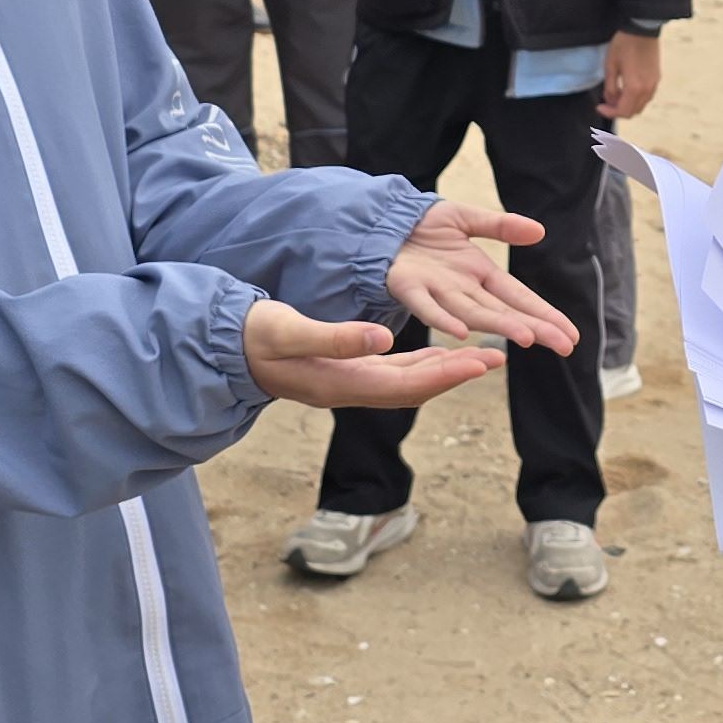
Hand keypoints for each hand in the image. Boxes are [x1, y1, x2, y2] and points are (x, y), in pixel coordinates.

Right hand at [244, 297, 504, 407]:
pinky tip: (438, 353)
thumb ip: (336, 337)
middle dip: (457, 374)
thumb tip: (382, 338)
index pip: (406, 384)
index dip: (445, 374)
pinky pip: (392, 373)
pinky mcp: (344, 372)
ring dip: (444, 370)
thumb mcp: (291, 332)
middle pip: (415, 388)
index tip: (479, 362)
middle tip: (497, 357)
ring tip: (481, 357)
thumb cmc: (255, 338)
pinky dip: (420, 364)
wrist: (226, 351)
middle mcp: (351, 390)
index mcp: (342, 384)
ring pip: (407, 382)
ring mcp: (348, 383)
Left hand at [384, 199, 577, 349]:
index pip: (519, 298)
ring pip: (474, 313)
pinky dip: (444, 320)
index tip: (569, 335)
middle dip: (535, 328)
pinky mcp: (408, 287)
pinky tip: (462, 332)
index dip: (544, 316)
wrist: (381, 222)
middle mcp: (463, 289)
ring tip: (527, 337)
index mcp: (480, 274)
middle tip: (563, 345)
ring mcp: (437, 291)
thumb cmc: (423, 226)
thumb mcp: (466, 219)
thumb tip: (540, 232)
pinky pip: (427, 307)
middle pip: (504, 312)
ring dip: (500, 326)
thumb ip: (501, 226)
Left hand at [599, 31, 661, 118]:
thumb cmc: (623, 45)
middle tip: (607, 102)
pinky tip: (627, 88)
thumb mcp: (610, 66)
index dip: (609, 112)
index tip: (600, 107)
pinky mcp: (657, 79)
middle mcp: (647, 90)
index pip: (623, 111)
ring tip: (616, 94)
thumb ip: (609, 87)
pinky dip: (636, 99)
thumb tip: (610, 100)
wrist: (642, 29)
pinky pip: (647, 97)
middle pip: (633, 112)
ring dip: (628, 105)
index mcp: (634, 88)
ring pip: (641, 105)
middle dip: (618, 110)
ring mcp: (654, 85)